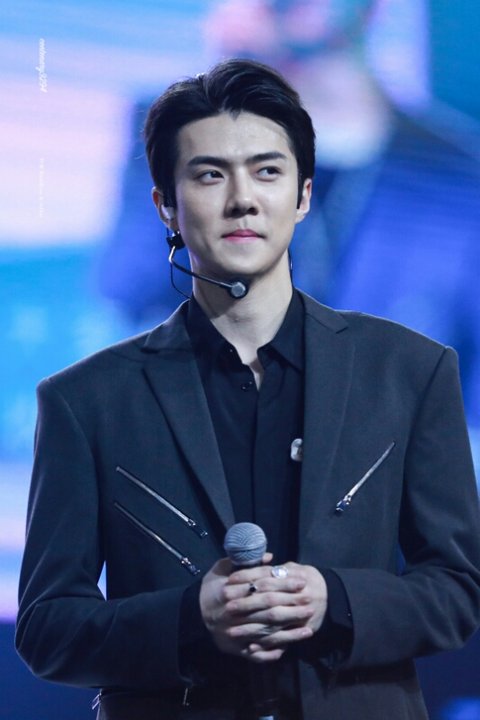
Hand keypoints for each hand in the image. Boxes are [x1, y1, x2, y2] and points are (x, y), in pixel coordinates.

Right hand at [199, 558, 326, 662]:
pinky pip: (258, 653)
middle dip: (291, 603)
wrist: (193, 617)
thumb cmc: (209, 589)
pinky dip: (274, 650)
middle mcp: (234, 612)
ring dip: (289, 628)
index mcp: (230, 591)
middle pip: (268, 607)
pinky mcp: (237, 649)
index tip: (301, 579)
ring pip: (267, 631)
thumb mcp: (220, 569)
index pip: (262, 585)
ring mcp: (236, 632)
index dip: (283, 582)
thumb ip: (242, 561)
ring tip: (308, 622)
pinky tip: (290, 648)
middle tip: (310, 598)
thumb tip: (270, 557)